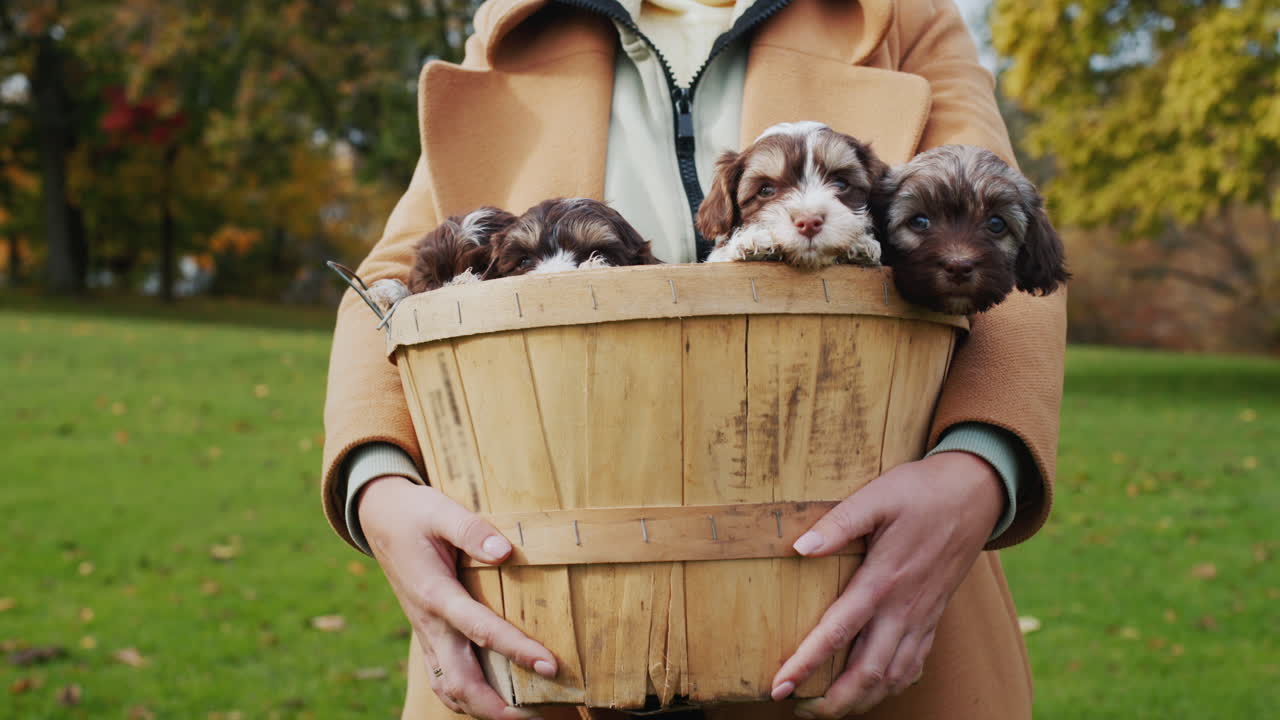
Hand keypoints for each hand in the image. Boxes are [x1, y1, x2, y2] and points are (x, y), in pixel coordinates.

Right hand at [359, 476, 556, 719]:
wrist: (378, 518)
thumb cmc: (414, 513)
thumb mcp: (440, 510)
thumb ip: (471, 530)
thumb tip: (504, 552)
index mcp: (434, 594)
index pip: (480, 630)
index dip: (515, 650)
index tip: (549, 665)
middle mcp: (429, 623)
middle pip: (459, 681)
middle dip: (497, 707)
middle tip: (538, 717)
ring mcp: (426, 633)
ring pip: (448, 688)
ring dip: (481, 709)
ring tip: (521, 718)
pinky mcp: (428, 634)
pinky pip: (443, 679)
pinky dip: (466, 699)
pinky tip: (492, 704)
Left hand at [769, 452, 1003, 717]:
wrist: (975, 493)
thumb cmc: (921, 491)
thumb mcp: (877, 496)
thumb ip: (839, 523)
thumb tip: (800, 548)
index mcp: (883, 580)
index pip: (838, 632)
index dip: (807, 663)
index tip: (780, 686)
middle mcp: (903, 608)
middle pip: (867, 673)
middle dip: (833, 702)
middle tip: (799, 709)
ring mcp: (921, 616)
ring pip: (892, 677)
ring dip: (860, 700)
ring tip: (829, 708)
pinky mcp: (933, 616)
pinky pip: (913, 665)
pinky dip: (890, 685)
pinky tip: (873, 688)